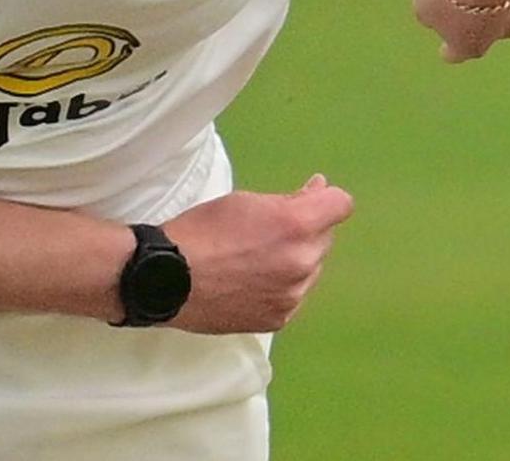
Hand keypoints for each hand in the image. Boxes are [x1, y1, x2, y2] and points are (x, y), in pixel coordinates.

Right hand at [161, 174, 353, 333]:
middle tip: (267, 230)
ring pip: (311, 268)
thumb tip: (318, 191)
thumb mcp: (244, 201)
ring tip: (253, 260)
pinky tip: (249, 282)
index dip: (325, 198)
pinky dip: (280, 286)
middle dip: (305, 230)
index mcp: (296, 226)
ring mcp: (293, 295)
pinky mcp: (280, 318)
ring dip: (294, 259)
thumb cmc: (201, 230)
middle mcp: (303, 262)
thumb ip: (289, 200)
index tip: (309, 198)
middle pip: (324, 238)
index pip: (341, 204)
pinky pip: (293, 295)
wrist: (168, 279)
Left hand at [411, 0, 509, 62]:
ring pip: (507, 6)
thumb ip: (429, 15)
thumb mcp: (424, 4)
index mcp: (472, 46)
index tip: (444, 46)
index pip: (456, 54)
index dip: (448, 49)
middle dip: (472, 18)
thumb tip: (435, 15)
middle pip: (484, 31)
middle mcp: (501, 34)